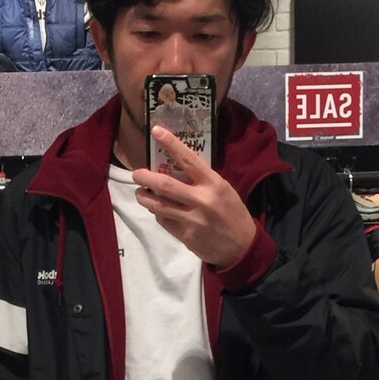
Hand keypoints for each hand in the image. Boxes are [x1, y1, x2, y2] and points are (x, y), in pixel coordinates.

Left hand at [131, 126, 255, 267]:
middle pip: (164, 185)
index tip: (156, 131)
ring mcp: (191, 220)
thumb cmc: (233, 214)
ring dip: (144, 198)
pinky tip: (157, 210)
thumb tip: (175, 169)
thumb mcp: (223, 190)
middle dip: (145, 178)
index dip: (171, 144)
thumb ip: (202, 180)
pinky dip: (158, 213)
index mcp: (213, 184)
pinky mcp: (185, 236)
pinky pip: (164, 221)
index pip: (188, 159)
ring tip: (140, 193)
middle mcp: (201, 200)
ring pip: (158, 206)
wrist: (242, 247)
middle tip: (136, 174)